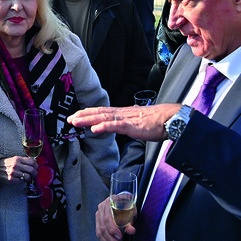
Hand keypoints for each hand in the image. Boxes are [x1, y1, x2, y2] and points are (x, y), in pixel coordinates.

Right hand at [0, 156, 38, 184]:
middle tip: (34, 175)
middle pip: (32, 169)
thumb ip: (24, 160)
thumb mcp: (15, 159)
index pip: (32, 162)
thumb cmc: (6, 164)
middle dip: (35, 173)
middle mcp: (16, 165)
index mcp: (18, 159)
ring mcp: (14, 172)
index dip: (37, 166)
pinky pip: (22, 182)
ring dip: (30, 178)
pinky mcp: (11, 179)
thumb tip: (35, 162)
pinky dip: (24, 182)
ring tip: (28, 178)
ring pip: (28, 177)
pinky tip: (22, 180)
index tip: (36, 168)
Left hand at [67, 104, 182, 140]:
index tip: (76, 116)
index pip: (102, 111)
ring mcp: (127, 119)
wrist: (171, 119)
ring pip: (104, 118)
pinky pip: (116, 126)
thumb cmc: (158, 120)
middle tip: (69, 119)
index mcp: (123, 112)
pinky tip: (95, 129)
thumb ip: (132, 118)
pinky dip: (104, 126)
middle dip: (83, 116)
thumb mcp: (141, 119)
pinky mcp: (133, 126)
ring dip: (88, 119)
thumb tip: (129, 114)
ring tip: (76, 121)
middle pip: (99, 113)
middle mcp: (122, 113)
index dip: (88, 113)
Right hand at [96, 197, 135, 240]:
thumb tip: (131, 230)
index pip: (108, 218)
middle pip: (103, 227)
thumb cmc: (127, 205)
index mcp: (109, 203)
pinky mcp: (98, 222)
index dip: (113, 229)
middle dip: (112, 240)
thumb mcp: (131, 211)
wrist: (122, 201)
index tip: (120, 236)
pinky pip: (99, 234)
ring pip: (100, 232)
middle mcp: (102, 208)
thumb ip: (130, 221)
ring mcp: (99, 215)